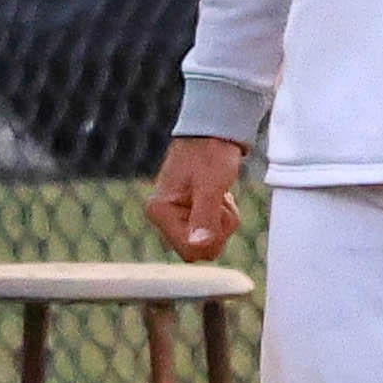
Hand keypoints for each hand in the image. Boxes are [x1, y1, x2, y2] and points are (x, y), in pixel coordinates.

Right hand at [144, 134, 246, 260]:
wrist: (215, 131)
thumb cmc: (210, 153)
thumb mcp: (210, 186)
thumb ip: (204, 217)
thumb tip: (198, 247)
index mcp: (160, 211)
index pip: (189, 250)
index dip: (211, 237)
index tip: (216, 207)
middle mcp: (163, 216)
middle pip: (198, 250)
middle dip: (217, 229)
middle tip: (219, 200)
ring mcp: (175, 215)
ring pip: (207, 241)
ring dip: (222, 221)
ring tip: (220, 194)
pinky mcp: (188, 212)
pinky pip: (210, 231)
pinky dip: (221, 216)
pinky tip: (219, 195)